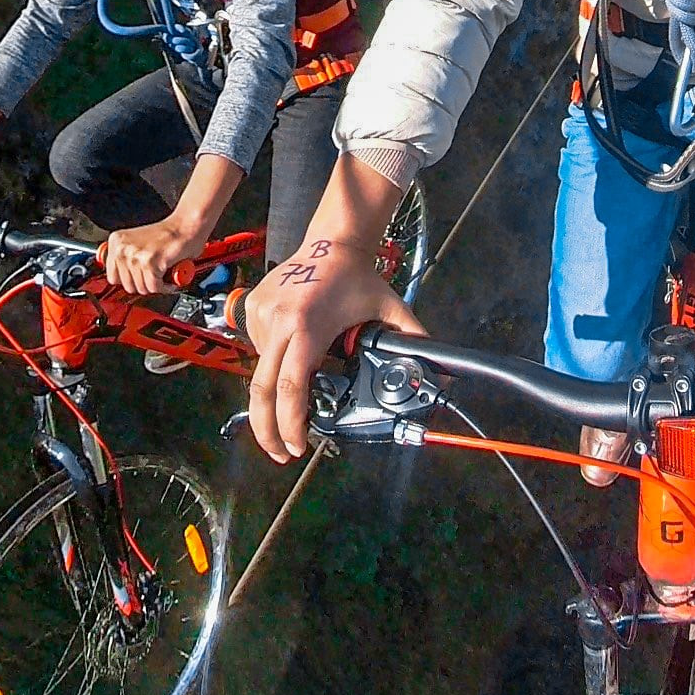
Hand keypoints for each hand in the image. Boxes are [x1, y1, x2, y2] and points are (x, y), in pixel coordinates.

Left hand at [102, 214, 208, 296]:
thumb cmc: (169, 235)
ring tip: (164, 275)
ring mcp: (135, 255)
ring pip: (142, 288)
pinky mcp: (151, 262)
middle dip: (144, 284)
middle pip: (127, 286)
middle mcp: (123, 248)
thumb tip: (123, 279)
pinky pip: (155, 287)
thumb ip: (126, 258)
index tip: (140, 278)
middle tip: (156, 276)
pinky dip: (166, 287)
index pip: (112, 277)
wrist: (188, 224)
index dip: (130, 280)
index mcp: (116, 242)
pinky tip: (170, 277)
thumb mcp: (137, 243)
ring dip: (156, 286)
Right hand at [241, 234, 421, 461]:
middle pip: (261, 391)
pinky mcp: (251, 309)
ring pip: (261, 371)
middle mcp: (277, 322)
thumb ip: (414, 343)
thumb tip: (443, 374)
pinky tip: (293, 354)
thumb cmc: (359, 278)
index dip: (291, 422)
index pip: (292, 385)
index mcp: (308, 326)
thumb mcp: (390, 311)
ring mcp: (259, 315)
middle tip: (282, 453)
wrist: (332, 242)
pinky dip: (273, 363)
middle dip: (268, 430)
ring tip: (300, 387)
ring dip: (276, 391)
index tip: (298, 445)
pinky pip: (259, 350)